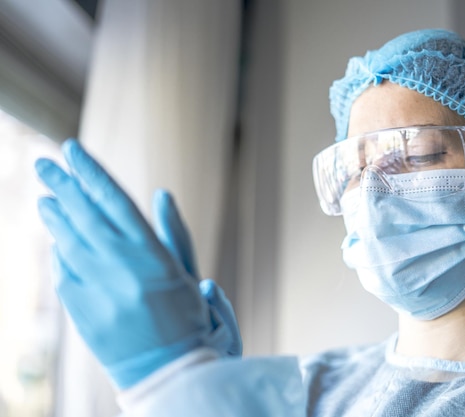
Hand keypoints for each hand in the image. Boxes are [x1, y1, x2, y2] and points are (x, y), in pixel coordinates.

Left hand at [36, 139, 233, 387]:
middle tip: (45, 164)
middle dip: (62, 185)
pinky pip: (63, 272)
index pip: (114, 200)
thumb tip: (160, 194)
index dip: (90, 172)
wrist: (171, 376)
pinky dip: (59, 251)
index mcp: (153, 255)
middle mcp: (121, 269)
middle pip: (84, 215)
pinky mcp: (81, 312)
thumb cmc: (190, 321)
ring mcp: (98, 291)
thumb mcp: (189, 273)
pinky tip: (58, 238)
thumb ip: (174, 232)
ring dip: (55, 215)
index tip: (72, 149)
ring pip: (68, 241)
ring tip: (46, 196)